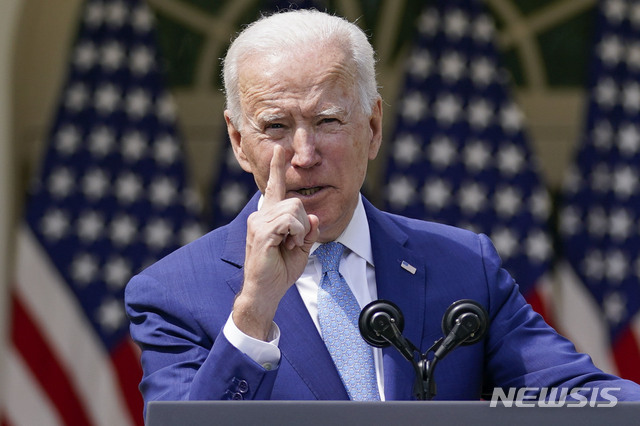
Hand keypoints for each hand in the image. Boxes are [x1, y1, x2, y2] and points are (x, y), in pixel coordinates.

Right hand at [233, 145, 319, 339]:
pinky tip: (288, 245)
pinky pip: (290, 221)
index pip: (275, 187)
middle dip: (304, 224)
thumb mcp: (301, 248)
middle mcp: (261, 214)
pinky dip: (297, 234)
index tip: (281, 149)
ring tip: (289, 245)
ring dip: (300, 231)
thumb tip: (314, 216)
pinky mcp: (261, 232)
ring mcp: (258, 222)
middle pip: (295, 202)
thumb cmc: (279, 271)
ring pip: (295, 210)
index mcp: (269, 216)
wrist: (265, 292)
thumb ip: (308, 230)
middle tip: (294, 243)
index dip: (278, 168)